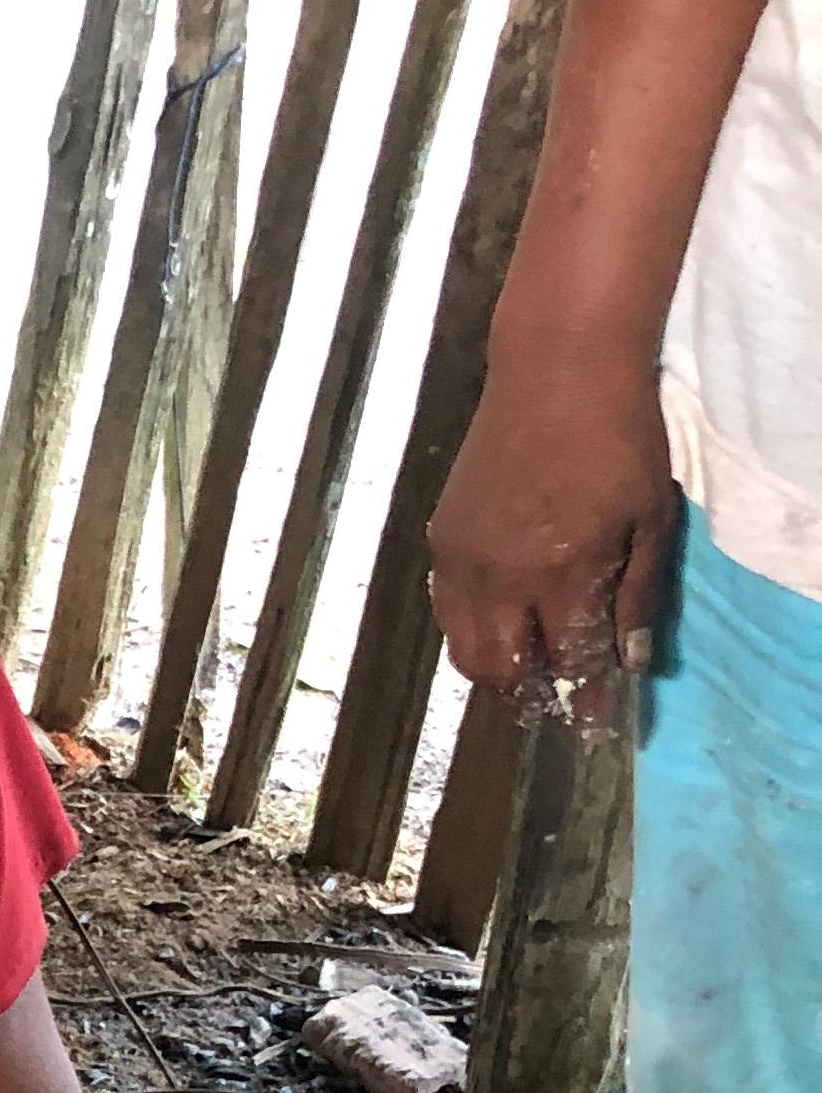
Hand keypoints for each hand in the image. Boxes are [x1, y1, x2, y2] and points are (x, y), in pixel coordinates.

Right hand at [427, 347, 676, 737]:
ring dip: (495, 665)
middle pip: (499, 671)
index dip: (584, 698)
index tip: (594, 722)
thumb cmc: (619, 437)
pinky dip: (472, 625)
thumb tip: (628, 661)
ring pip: (462, 648)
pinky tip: (500, 612)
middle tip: (555, 692)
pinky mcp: (441, 538)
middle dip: (528, 693)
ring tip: (525, 660)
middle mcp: (500, 577)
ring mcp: (462, 559)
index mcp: (560, 572)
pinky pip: (446, 608)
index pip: (569, 662)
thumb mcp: (651, 518)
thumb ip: (638, 594)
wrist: (556, 369)